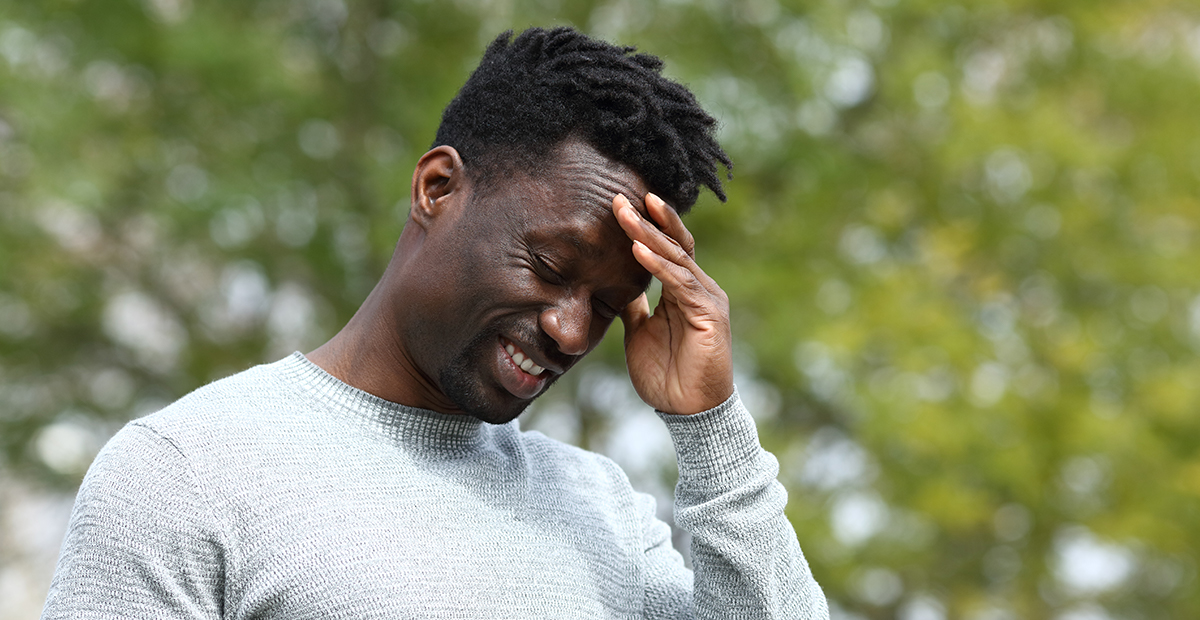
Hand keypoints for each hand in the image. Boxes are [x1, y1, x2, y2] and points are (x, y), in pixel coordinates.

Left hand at [613, 193, 733, 414]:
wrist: (689, 412)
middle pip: (674, 244)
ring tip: (624, 215)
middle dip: (646, 219)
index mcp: (685, 291)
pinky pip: (680, 283)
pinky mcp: (710, 315)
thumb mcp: (640, 333)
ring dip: (648, 235)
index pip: (668, 247)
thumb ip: (634, 307)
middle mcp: (700, 288)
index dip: (648, 225)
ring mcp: (708, 299)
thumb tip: (617, 286)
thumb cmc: (667, 376)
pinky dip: (658, 265)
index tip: (621, 203)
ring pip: (677, 258)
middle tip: (619, 197)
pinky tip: (638, 249)